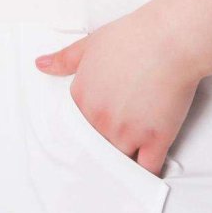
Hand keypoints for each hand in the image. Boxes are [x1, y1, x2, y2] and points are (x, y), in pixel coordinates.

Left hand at [34, 0, 211, 174]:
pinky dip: (146, 174)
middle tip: (104, 159)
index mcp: (82, 100)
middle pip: (94, 149)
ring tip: (122, 171)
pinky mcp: (155, 139)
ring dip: (121, 164)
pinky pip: (147, 169)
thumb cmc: (134, 37)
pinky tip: (146, 175)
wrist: (170, 39)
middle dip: (99, 152)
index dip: (82, 135)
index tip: (86, 141)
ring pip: (117, 161)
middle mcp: (100, 121)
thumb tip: (41, 64)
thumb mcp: (90, 44)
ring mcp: (127, 133)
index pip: (73, 130)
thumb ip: (64, 60)